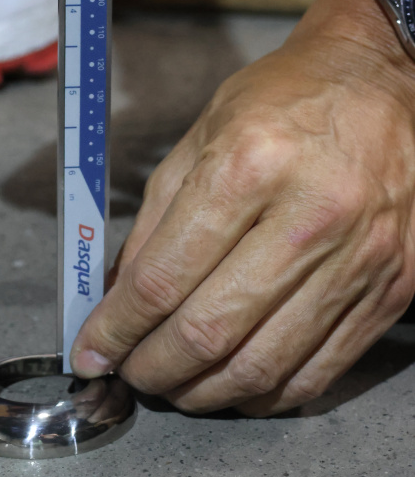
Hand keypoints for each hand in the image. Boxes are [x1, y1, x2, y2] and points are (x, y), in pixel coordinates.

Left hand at [71, 0, 414, 414]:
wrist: (384, 82)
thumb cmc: (287, 101)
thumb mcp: (202, 136)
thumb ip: (154, 221)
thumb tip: (117, 298)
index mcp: (250, 165)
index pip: (163, 277)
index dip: (116, 329)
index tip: (91, 352)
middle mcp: (310, 215)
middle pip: (210, 331)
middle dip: (153, 369)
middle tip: (129, 374)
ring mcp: (359, 258)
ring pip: (263, 365)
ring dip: (203, 393)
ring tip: (174, 387)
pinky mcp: (390, 287)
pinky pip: (318, 371)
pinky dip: (264, 394)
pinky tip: (232, 386)